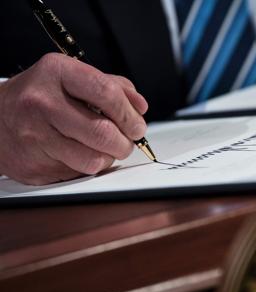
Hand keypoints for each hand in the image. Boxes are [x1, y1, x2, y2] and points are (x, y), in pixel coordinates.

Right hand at [0, 53, 147, 184]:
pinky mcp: (34, 165)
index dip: (129, 114)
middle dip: (125, 142)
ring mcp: (34, 136)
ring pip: (94, 159)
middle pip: (102, 132)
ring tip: (105, 148)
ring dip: (109, 157)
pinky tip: (80, 153)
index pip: (106, 93)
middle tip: (127, 141)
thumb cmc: (42, 95)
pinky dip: (88, 166)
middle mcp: (42, 103)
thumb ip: (113, 86)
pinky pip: (78, 173)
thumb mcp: (73, 77)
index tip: (137, 125)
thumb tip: (140, 107)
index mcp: (57, 73)